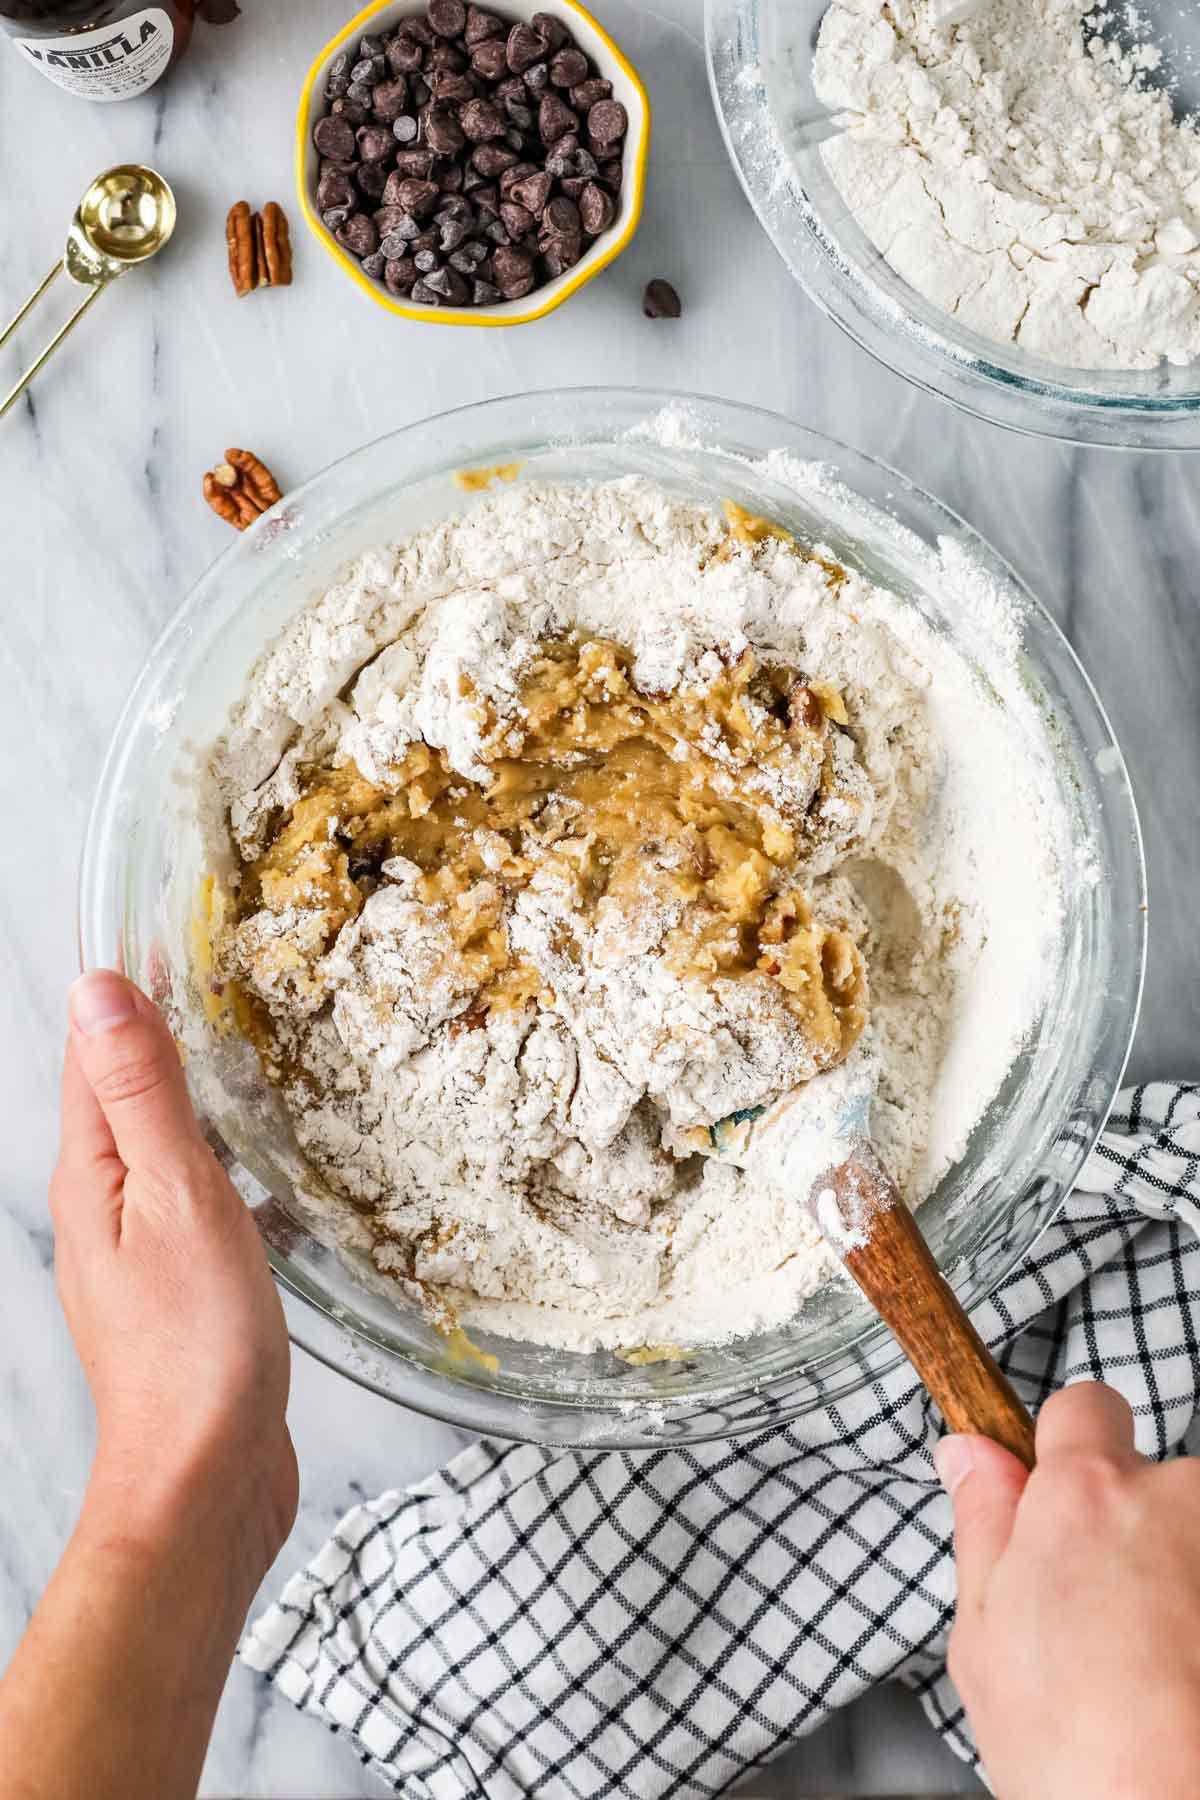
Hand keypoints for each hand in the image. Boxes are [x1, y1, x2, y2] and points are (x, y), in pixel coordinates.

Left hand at [52, 970, 296, 1583]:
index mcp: (90, 1177)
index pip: (94, 1057)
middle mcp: (101, 1209)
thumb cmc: (195, 1347)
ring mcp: (137, 1255)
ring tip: (242, 1057)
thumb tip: (100, 990)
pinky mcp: (178, 1291)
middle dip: (157, 1039)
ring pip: (158, 1152)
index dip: (125, 995)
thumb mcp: (175, 1197)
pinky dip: (219, 1165)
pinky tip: (261, 1171)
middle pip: (120, 1099)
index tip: (163, 934)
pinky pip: (190, 1202)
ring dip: (192, 1102)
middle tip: (212, 979)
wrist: (204, 1479)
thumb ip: (143, 1096)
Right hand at [938, 1384, 1199, 1798]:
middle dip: (1125, 1530)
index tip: (1055, 1498)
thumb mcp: (983, 1637)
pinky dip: (1198, 1616)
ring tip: (1151, 1668)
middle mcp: (1176, 1497)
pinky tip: (1184, 1679)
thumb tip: (969, 1455)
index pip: (1084, 1406)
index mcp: (1085, 1493)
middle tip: (1097, 1620)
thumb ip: (982, 1525)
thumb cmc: (1079, 1755)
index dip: (1065, 1448)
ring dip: (1176, 1576)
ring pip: (1193, 1537)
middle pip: (1146, 1482)